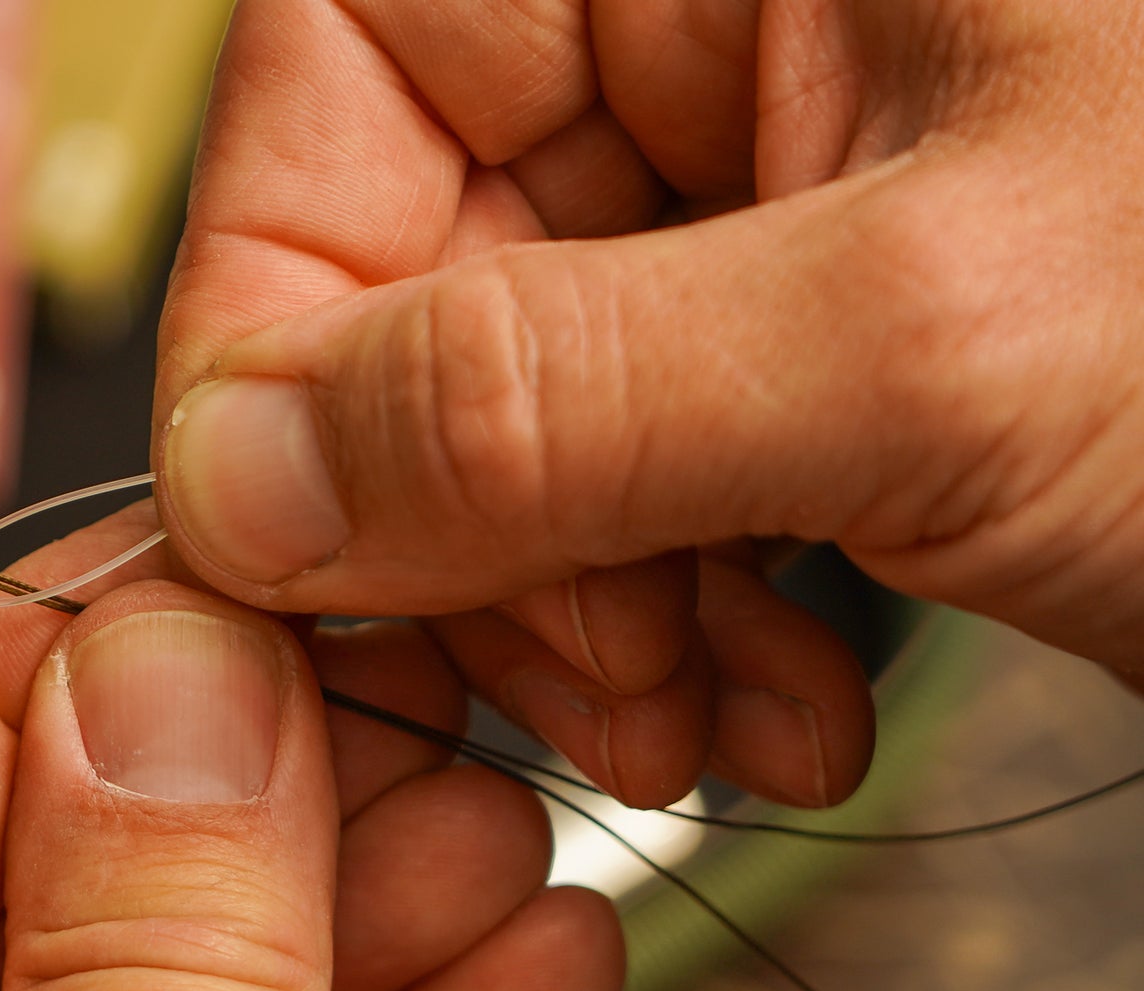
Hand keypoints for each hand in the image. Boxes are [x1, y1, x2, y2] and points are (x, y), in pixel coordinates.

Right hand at [151, 0, 1143, 798]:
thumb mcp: (944, 341)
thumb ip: (553, 397)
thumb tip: (244, 477)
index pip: (343, 64)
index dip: (288, 312)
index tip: (306, 536)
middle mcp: (710, 29)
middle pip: (417, 271)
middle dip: (476, 521)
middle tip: (582, 684)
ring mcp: (753, 195)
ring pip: (508, 410)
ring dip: (578, 608)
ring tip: (713, 723)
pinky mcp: (794, 338)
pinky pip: (624, 484)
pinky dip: (670, 624)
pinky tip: (779, 702)